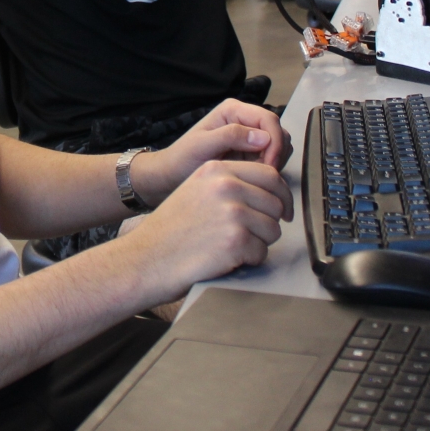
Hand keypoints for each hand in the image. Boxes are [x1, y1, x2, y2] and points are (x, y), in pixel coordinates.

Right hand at [117, 159, 292, 299]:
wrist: (147, 258)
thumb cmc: (170, 230)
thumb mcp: (196, 188)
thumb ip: (229, 182)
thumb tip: (268, 189)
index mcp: (217, 169)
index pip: (269, 174)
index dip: (281, 194)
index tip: (283, 208)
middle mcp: (226, 186)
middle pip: (276, 202)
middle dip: (269, 221)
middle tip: (251, 233)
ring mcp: (232, 212)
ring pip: (273, 229)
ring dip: (259, 242)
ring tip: (231, 245)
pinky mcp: (236, 240)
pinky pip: (262, 253)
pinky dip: (249, 261)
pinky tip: (226, 258)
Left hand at [134, 99, 291, 205]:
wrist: (172, 175)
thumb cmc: (181, 159)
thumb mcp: (202, 146)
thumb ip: (230, 136)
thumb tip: (263, 137)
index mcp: (233, 111)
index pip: (269, 120)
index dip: (275, 142)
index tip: (269, 165)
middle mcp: (243, 120)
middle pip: (278, 132)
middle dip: (275, 154)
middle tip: (263, 176)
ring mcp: (248, 137)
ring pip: (278, 146)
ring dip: (273, 163)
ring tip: (254, 178)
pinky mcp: (250, 153)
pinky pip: (271, 159)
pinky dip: (268, 170)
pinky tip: (253, 180)